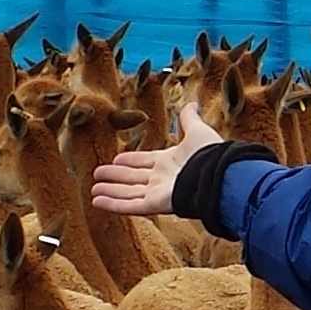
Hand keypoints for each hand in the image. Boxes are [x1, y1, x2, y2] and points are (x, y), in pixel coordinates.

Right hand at [91, 102, 220, 218]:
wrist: (217, 176)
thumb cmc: (210, 155)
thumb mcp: (197, 131)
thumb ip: (189, 119)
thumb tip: (191, 103)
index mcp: (170, 162)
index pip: (145, 161)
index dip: (130, 161)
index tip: (116, 160)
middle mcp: (162, 179)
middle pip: (133, 178)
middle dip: (115, 177)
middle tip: (97, 174)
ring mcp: (158, 193)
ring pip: (128, 192)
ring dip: (110, 190)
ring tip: (93, 188)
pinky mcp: (155, 205)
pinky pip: (130, 205)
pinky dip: (113, 204)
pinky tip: (97, 201)